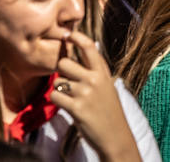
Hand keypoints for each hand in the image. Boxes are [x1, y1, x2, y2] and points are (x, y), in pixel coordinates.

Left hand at [52, 30, 141, 161]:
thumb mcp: (107, 85)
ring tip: (70, 97)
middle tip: (68, 82)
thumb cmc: (108, 110)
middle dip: (61, 72)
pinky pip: (55, 95)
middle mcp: (94, 79)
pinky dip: (56, 100)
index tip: (66, 34)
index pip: (88, 46)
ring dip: (58, 88)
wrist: (115, 136)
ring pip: (57, 80)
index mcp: (102, 72)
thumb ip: (95, 70)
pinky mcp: (76, 108)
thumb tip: (85, 49)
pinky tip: (66, 106)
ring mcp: (85, 93)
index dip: (76, 37)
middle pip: (64, 63)